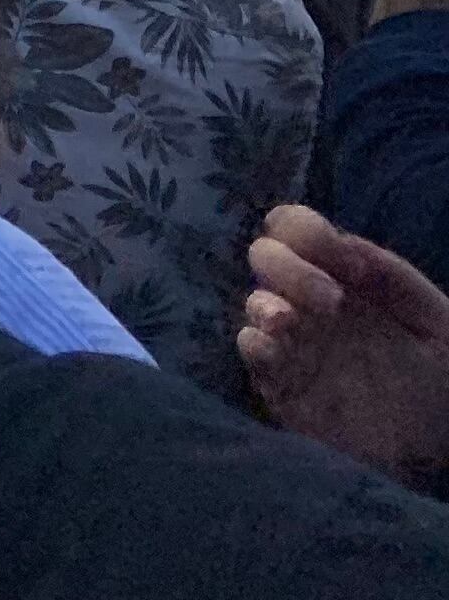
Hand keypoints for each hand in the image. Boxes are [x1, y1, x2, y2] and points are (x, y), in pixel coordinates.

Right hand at [240, 205, 448, 481]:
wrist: (442, 453)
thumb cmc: (443, 385)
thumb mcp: (439, 325)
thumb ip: (395, 280)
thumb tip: (345, 246)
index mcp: (346, 278)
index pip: (299, 229)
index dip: (309, 234)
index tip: (349, 267)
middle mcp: (310, 303)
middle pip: (265, 255)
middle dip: (288, 268)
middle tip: (331, 301)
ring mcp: (294, 343)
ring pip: (254, 303)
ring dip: (265, 305)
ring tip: (289, 323)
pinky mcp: (282, 385)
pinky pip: (253, 355)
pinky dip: (256, 345)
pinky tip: (275, 351)